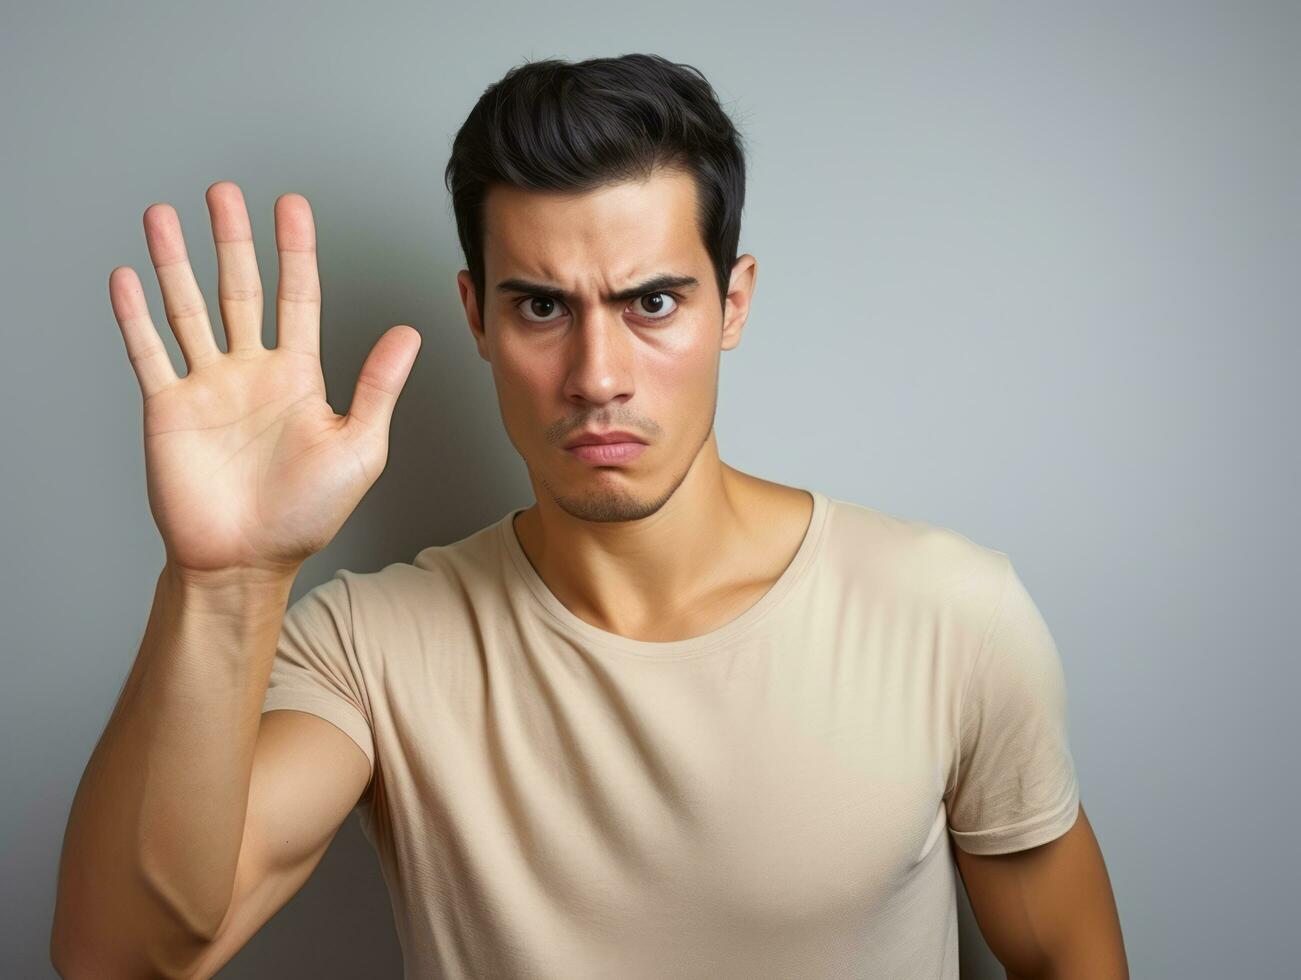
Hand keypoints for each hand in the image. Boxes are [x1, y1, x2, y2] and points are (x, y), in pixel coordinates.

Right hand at [109, 181, 420, 577]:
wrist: (248, 562)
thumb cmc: (306, 513)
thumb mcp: (358, 447)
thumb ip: (377, 387)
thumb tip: (409, 333)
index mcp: (297, 375)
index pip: (297, 297)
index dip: (295, 251)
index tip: (291, 205)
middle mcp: (249, 371)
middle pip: (239, 289)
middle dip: (232, 240)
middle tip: (224, 191)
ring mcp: (206, 387)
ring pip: (187, 308)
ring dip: (175, 262)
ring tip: (164, 214)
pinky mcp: (167, 409)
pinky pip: (148, 353)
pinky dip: (134, 316)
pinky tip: (127, 276)